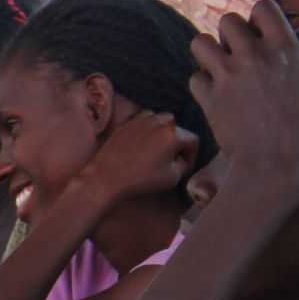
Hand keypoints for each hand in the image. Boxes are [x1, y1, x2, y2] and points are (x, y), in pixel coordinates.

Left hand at [74, 110, 198, 205]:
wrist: (105, 179)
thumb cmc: (141, 180)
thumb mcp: (173, 177)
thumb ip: (184, 164)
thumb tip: (182, 158)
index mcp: (173, 134)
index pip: (193, 140)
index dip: (192, 155)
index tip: (185, 166)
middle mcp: (158, 122)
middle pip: (176, 126)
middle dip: (177, 141)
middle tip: (170, 157)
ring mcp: (140, 121)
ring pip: (159, 119)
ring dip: (162, 131)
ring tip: (156, 148)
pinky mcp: (125, 125)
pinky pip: (142, 120)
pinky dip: (146, 128)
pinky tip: (141, 142)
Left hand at [193, 0, 298, 199]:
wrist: (278, 164)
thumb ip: (298, 61)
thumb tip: (294, 56)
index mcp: (287, 49)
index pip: (264, 7)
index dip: (259, 18)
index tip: (261, 35)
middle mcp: (255, 56)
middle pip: (227, 21)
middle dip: (230, 35)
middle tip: (238, 55)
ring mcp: (229, 76)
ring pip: (200, 43)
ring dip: (208, 54)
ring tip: (220, 70)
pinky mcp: (209, 99)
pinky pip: (194, 78)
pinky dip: (203, 85)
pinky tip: (216, 96)